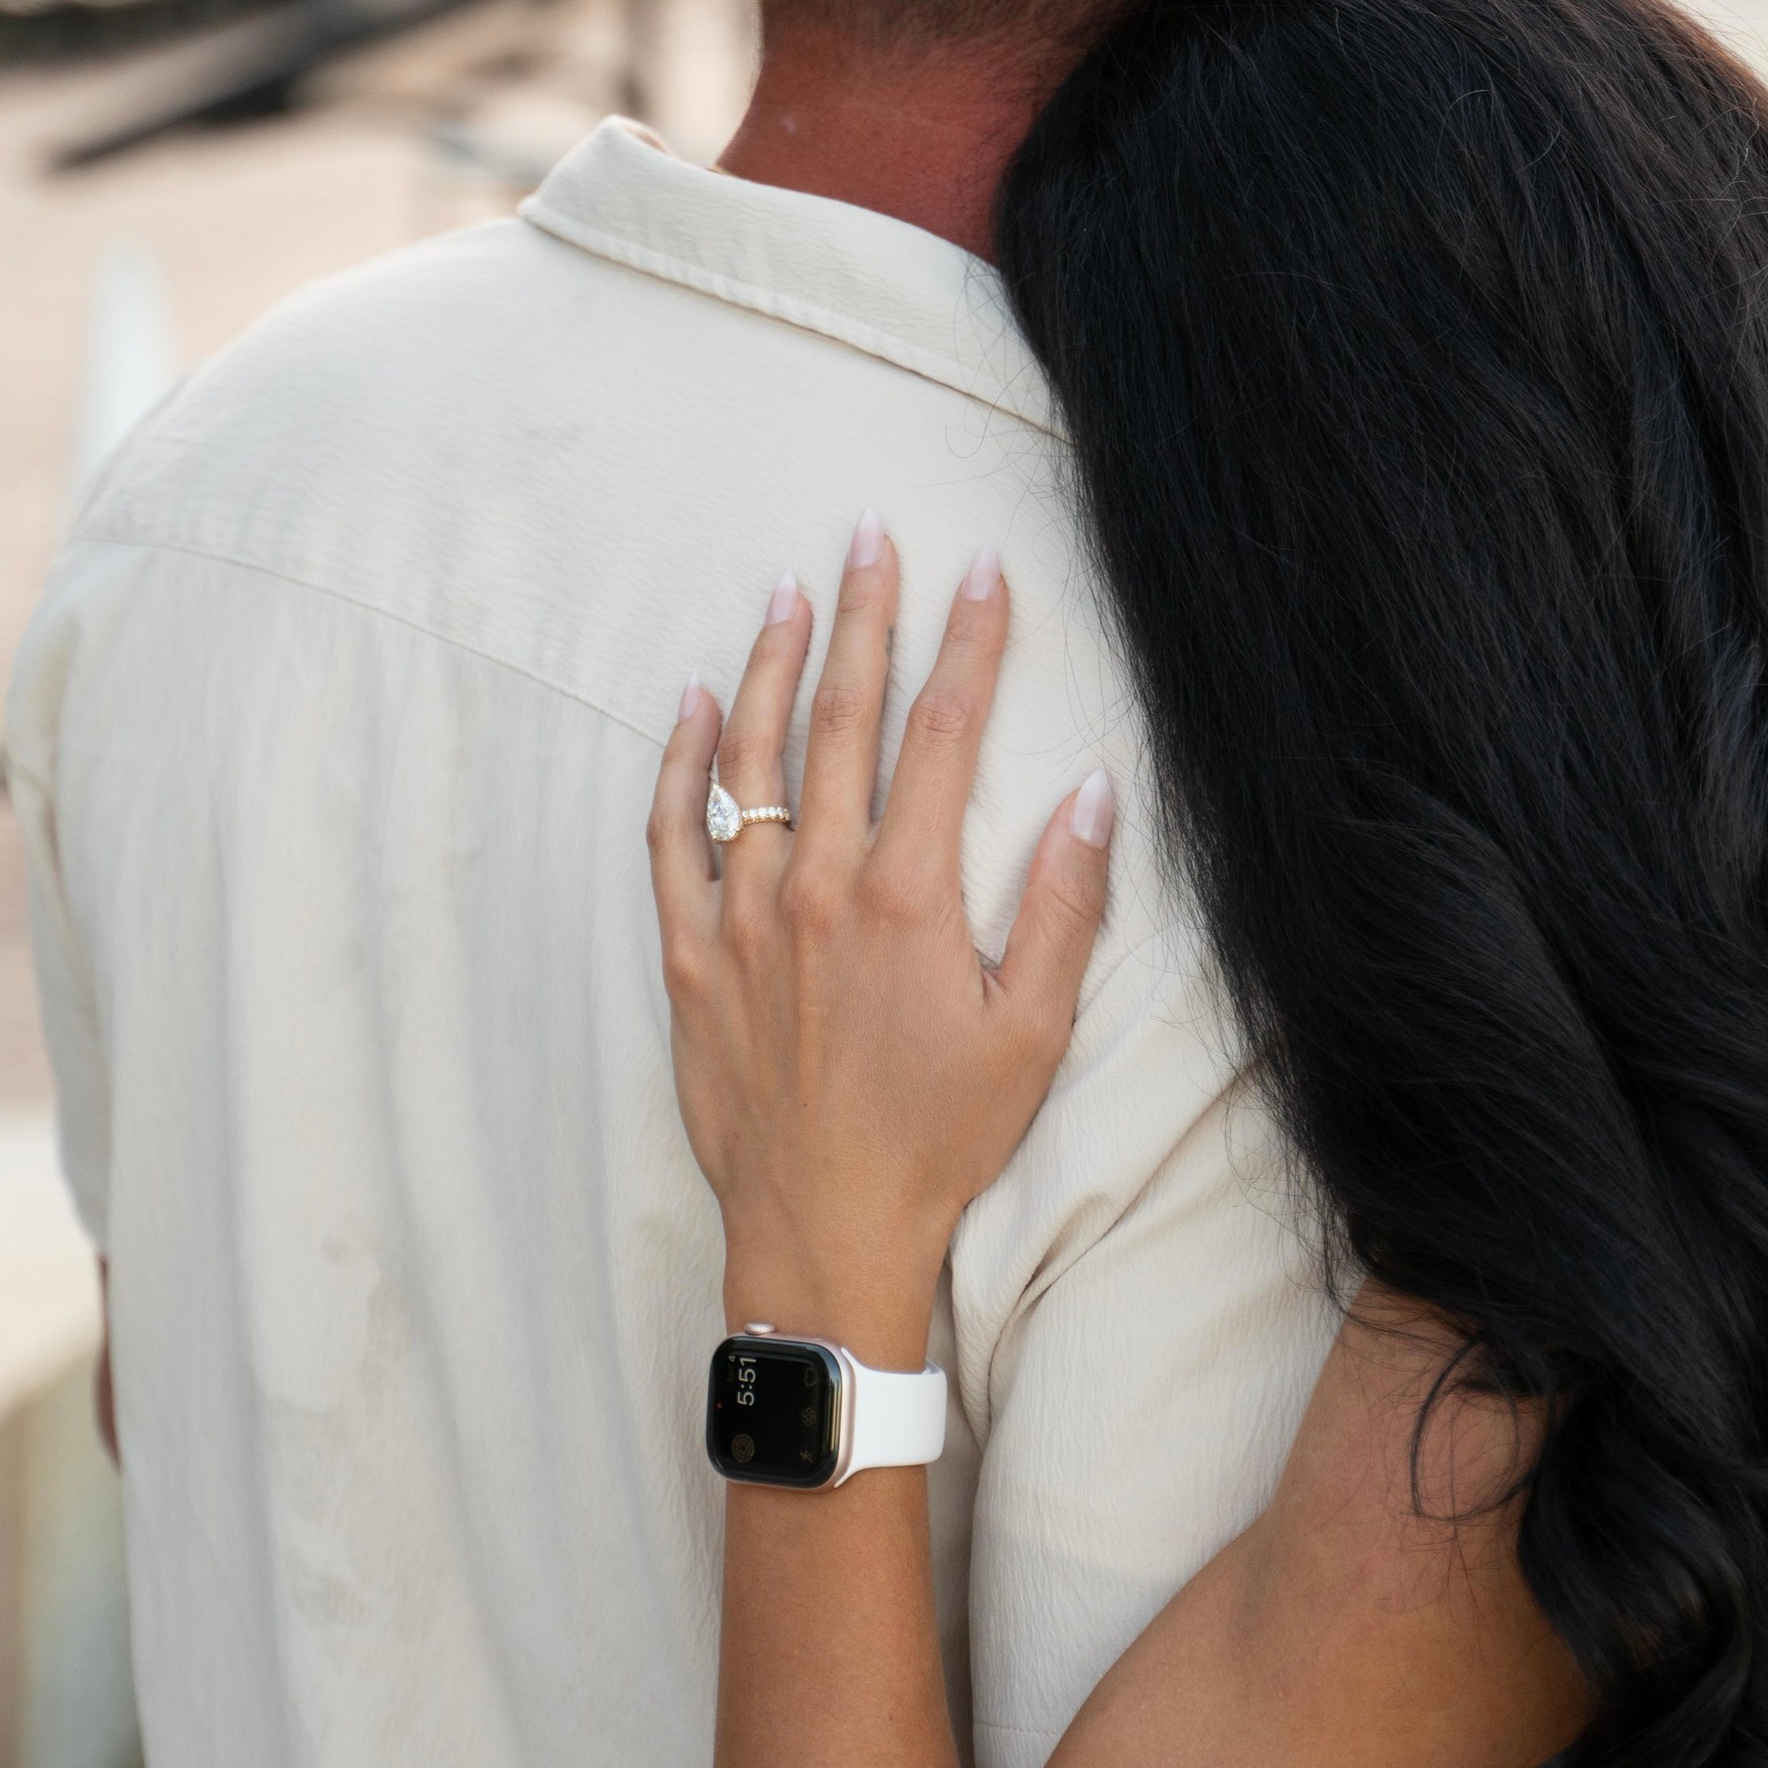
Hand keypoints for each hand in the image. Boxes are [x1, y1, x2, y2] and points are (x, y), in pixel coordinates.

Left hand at [649, 522, 1114, 1361]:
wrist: (823, 1230)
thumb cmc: (940, 1138)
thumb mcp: (1030, 1032)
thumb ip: (1061, 905)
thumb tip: (1092, 792)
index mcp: (909, 896)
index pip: (943, 735)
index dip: (968, 646)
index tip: (981, 572)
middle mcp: (818, 885)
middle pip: (844, 720)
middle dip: (866, 619)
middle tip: (873, 537)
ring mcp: (744, 915)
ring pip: (754, 758)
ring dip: (777, 665)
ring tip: (793, 589)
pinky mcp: (690, 955)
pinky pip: (675, 834)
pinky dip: (683, 761)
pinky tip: (696, 703)